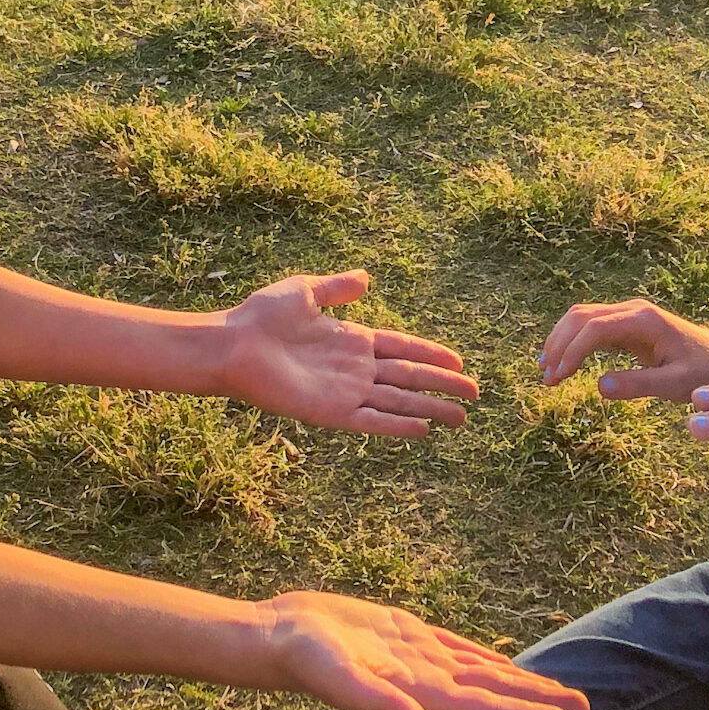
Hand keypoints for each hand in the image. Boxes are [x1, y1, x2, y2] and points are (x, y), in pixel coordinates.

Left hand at [220, 271, 478, 436]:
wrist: (233, 344)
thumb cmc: (262, 316)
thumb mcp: (305, 291)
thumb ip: (337, 287)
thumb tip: (367, 278)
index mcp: (352, 339)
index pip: (402, 347)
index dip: (431, 354)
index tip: (459, 361)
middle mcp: (354, 368)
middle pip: (409, 376)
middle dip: (442, 385)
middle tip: (475, 393)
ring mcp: (345, 391)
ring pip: (398, 401)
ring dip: (430, 409)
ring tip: (461, 418)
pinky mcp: (331, 411)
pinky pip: (372, 420)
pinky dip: (398, 425)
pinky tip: (423, 430)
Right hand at [256, 590, 589, 709]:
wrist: (279, 635)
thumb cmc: (306, 660)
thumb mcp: (345, 682)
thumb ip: (386, 708)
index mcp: (420, 692)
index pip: (488, 705)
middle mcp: (427, 678)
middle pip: (495, 690)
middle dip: (538, 698)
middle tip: (584, 703)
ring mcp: (418, 656)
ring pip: (481, 668)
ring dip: (517, 679)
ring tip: (552, 688)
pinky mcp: (404, 633)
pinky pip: (456, 646)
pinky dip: (483, 656)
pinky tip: (499, 662)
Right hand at [539, 298, 708, 401]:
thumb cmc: (707, 372)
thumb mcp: (677, 384)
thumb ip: (639, 385)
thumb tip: (598, 387)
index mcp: (643, 320)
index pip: (594, 328)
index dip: (571, 351)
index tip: (558, 378)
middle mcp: (631, 310)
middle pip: (580, 316)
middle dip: (559, 344)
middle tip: (546, 378)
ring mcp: (628, 315)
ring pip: (580, 317)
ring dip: (560, 341)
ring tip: (547, 372)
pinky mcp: (626, 324)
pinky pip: (590, 327)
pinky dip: (571, 342)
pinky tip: (562, 364)